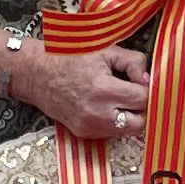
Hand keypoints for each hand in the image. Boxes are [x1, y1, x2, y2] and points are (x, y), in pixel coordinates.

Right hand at [28, 41, 153, 140]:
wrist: (36, 74)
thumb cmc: (69, 58)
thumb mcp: (105, 50)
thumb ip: (133, 62)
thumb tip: (147, 80)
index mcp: (103, 90)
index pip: (142, 100)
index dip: (147, 89)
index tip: (142, 82)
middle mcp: (97, 114)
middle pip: (140, 123)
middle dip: (143, 108)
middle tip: (137, 94)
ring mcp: (89, 127)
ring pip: (127, 131)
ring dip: (130, 116)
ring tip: (120, 98)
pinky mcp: (84, 133)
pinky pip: (111, 133)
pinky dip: (115, 121)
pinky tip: (106, 105)